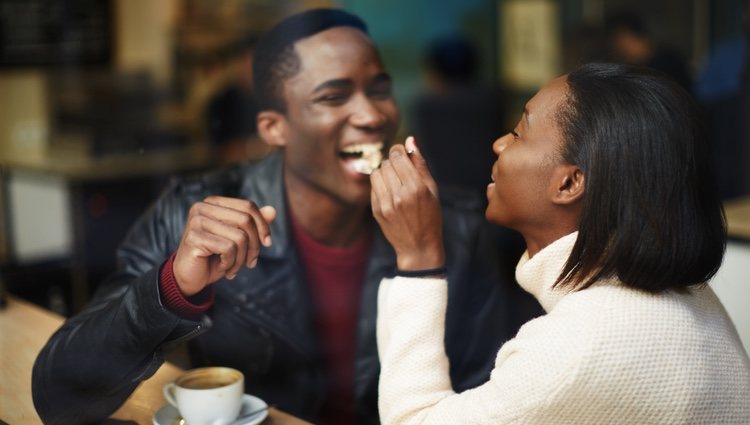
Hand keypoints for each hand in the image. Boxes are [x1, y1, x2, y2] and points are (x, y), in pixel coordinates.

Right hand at [173, 196, 276, 295]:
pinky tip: (223, 268)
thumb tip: (273, 210)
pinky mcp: (193, 237)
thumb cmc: (215, 256)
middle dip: (254, 245)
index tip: (267, 243)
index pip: (248, 206)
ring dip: (242, 259)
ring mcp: (196, 221)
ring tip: (234, 268)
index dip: (263, 225)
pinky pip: (228, 249)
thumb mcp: (238, 240)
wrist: (190, 277)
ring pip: (239, 237)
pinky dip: (231, 263)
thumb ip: (254, 224)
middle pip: (245, 220)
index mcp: (214, 203)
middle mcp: (203, 207)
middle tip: (251, 262)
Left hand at [370, 137, 444, 269]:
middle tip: (402, 171)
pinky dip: (380, 185)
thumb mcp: (432, 189)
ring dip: (385, 172)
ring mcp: (386, 204)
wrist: (418, 247)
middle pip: (387, 163)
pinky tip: (391, 193)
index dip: (399, 151)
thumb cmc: (430, 216)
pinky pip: (373, 187)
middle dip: (393, 163)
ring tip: (395, 181)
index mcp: (416, 188)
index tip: (403, 154)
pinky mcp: (376, 210)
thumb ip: (420, 163)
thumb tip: (410, 139)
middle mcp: (399, 195)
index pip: (398, 156)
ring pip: (377, 173)